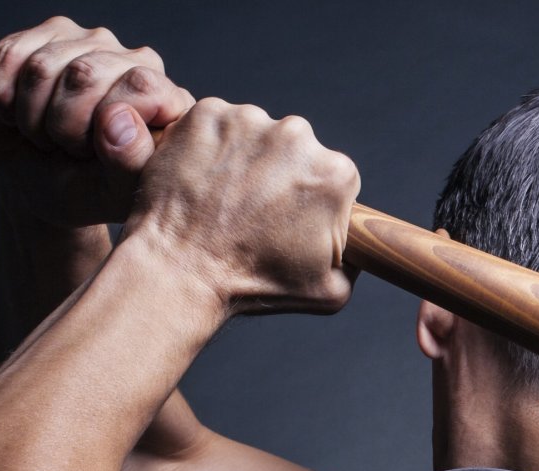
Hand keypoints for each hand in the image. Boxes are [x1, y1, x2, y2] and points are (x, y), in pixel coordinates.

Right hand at [0, 16, 194, 227]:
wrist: (37, 177)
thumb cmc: (84, 187)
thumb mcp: (113, 192)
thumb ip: (131, 163)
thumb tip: (120, 122)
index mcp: (167, 100)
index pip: (140, 85)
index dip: (102, 122)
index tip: (91, 152)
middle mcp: (136, 62)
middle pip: (84, 74)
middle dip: (61, 124)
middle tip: (63, 148)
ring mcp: (93, 42)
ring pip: (42, 66)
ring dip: (29, 115)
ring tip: (43, 135)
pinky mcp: (49, 34)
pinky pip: (10, 55)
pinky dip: (1, 96)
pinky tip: (17, 113)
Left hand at [122, 99, 359, 316]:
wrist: (182, 270)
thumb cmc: (251, 282)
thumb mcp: (331, 289)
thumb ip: (355, 261)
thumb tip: (356, 250)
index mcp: (335, 173)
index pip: (332, 175)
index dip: (311, 198)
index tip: (289, 216)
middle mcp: (297, 135)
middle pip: (294, 147)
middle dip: (278, 172)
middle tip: (252, 209)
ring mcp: (248, 119)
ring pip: (253, 132)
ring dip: (243, 157)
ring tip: (223, 197)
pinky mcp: (205, 113)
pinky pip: (214, 123)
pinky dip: (208, 144)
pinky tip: (202, 179)